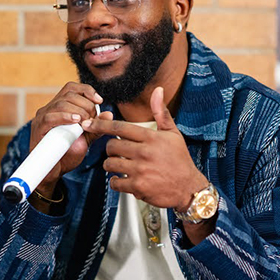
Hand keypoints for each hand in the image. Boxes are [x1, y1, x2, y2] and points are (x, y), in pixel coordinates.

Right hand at [29, 82, 109, 192]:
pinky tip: (76, 121)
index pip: (72, 88)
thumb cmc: (67, 154)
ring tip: (85, 123)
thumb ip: (96, 127)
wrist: (53, 172)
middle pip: (69, 94)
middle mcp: (49, 108)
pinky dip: (65, 117)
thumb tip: (109, 114)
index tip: (100, 101)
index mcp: (59, 107)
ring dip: (78, 111)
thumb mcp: (86, 139)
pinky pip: (51, 116)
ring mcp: (42, 117)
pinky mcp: (38, 128)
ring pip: (61, 103)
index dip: (87, 90)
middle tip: (92, 120)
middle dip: (86, 105)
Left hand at [81, 86, 207, 209]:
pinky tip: (123, 180)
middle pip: (111, 146)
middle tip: (118, 152)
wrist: (189, 188)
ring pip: (110, 164)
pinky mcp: (138, 186)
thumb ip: (161, 112)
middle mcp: (144, 152)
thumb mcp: (173, 134)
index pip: (120, 127)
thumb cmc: (180, 160)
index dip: (102, 125)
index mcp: (151, 137)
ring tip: (120, 165)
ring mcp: (140, 170)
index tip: (90, 124)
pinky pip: (115, 182)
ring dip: (111, 165)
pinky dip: (116, 182)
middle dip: (111, 149)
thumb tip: (158, 91)